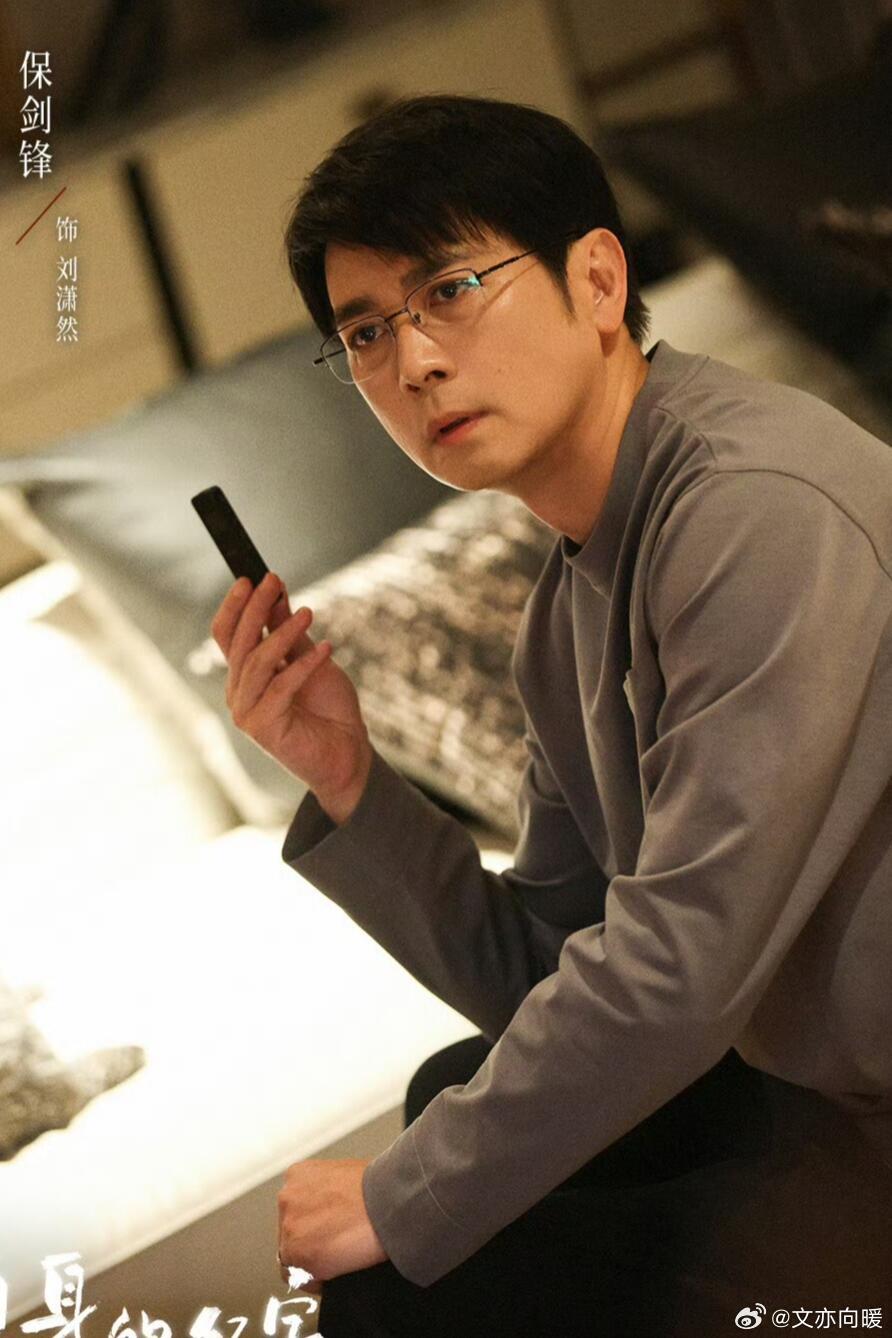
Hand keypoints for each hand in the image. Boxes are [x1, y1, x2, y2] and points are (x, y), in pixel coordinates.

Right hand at [211, 573, 372, 817]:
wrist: (348, 755)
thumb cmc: (328, 710)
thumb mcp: (310, 660)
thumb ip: (289, 633)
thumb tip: (275, 594)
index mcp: (244, 677)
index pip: (227, 635)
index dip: (236, 606)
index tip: (252, 577)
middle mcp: (239, 693)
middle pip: (238, 643)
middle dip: (254, 608)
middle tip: (272, 580)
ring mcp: (247, 712)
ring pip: (257, 662)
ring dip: (283, 633)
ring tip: (309, 613)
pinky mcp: (262, 728)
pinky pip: (281, 686)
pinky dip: (305, 664)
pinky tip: (327, 648)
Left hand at [277, 1157, 387, 1288]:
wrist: (386, 1203)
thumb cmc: (378, 1188)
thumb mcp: (345, 1177)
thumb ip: (329, 1193)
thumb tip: (334, 1210)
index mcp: (299, 1175)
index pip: (297, 1208)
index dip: (314, 1225)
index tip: (328, 1232)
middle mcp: (287, 1198)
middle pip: (292, 1230)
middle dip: (312, 1240)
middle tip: (337, 1245)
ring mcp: (287, 1226)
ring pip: (293, 1254)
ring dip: (312, 1260)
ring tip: (340, 1259)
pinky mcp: (294, 1253)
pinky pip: (297, 1277)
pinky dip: (315, 1280)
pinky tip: (335, 1273)